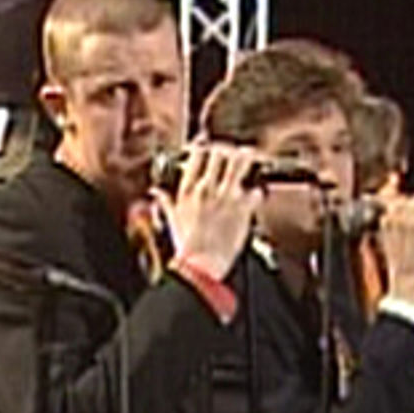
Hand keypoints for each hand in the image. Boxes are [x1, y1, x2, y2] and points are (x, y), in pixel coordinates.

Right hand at [153, 143, 262, 280]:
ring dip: (246, 159)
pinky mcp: (243, 209)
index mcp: (188, 190)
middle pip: (222, 153)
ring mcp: (227, 197)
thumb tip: (156, 192)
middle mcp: (207, 189)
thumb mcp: (171, 221)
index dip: (206, 146)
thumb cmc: (186, 247)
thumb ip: (165, 203)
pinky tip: (255, 196)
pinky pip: (256, 191)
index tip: (210, 147)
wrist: (202, 266)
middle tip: (232, 154)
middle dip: (228, 150)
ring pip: (241, 162)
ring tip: (249, 159)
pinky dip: (257, 192)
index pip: (198, 154)